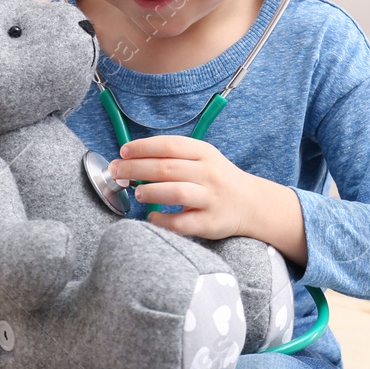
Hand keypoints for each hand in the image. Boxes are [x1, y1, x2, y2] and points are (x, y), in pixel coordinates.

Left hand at [109, 135, 271, 240]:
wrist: (252, 204)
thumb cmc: (218, 179)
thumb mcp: (204, 159)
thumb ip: (174, 156)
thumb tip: (133, 158)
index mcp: (205, 153)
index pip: (170, 145)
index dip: (143, 147)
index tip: (123, 151)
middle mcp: (209, 174)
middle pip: (167, 167)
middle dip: (136, 168)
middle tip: (117, 171)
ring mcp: (211, 199)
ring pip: (176, 192)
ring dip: (151, 191)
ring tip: (137, 192)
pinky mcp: (210, 223)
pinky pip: (182, 223)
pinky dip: (162, 220)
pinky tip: (152, 217)